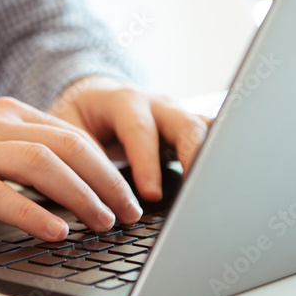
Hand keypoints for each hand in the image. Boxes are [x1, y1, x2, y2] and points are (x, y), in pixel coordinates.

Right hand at [0, 97, 143, 240]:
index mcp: (5, 113)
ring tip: (102, 223)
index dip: (106, 165)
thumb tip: (67, 182)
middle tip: (129, 213)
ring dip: (80, 195)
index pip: (71, 134)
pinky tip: (55, 231)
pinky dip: (32, 213)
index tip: (127, 193)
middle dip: (106, 180)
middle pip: (68, 144)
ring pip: (42, 163)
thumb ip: (16, 151)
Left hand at [49, 77, 209, 201]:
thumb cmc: (79, 118)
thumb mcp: (68, 129)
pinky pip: (214, 138)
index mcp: (123, 101)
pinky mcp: (190, 130)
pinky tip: (227, 182)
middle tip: (196, 193)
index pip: (139, 130)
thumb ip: (80, 153)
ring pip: (207, 130)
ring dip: (214, 157)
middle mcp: (157, 105)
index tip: (151, 196)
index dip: (146, 163)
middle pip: (185, 124)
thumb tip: (89, 191)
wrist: (93, 100)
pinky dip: (221, 157)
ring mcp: (178, 115)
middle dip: (193, 157)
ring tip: (219, 190)